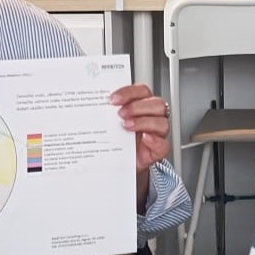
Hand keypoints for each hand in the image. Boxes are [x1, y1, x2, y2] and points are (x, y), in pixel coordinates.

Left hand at [111, 83, 171, 209]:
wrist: (119, 162)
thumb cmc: (115, 140)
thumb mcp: (109, 124)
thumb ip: (105, 113)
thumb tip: (90, 106)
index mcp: (141, 104)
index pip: (141, 91)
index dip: (129, 92)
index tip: (113, 99)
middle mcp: (152, 116)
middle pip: (156, 103)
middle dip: (137, 107)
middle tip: (120, 114)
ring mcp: (157, 133)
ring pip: (162, 122)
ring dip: (144, 122)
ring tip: (126, 127)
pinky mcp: (158, 150)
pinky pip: (164, 144)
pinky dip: (155, 140)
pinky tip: (144, 139)